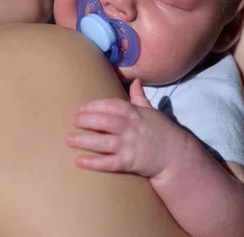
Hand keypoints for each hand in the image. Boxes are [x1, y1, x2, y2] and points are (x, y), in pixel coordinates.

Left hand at [65, 79, 186, 177]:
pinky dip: (93, 162)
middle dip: (86, 119)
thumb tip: (136, 81)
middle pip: (104, 121)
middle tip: (72, 120)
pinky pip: (108, 163)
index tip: (81, 108)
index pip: (112, 105)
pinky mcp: (129, 163)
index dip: (95, 105)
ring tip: (68, 139)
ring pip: (103, 142)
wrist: (176, 156)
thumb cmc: (162, 132)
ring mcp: (130, 146)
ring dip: (84, 140)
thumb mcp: (151, 111)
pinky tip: (79, 161)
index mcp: (135, 114)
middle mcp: (131, 128)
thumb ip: (140, 97)